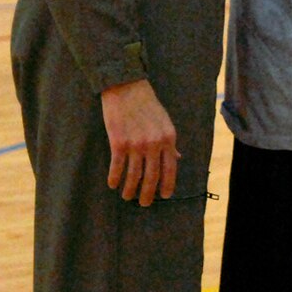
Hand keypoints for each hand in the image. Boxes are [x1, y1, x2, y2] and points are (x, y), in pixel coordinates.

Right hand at [101, 79, 178, 204]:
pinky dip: (115, 178)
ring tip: (127, 196)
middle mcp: (154, 143)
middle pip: (152, 176)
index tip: (165, 196)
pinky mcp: (118, 142)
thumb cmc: (147, 105)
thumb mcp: (165, 122)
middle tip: (145, 204)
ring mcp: (136, 143)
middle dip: (148, 193)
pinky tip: (113, 185)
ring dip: (130, 189)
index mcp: (168, 138)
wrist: (127, 88)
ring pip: (134, 175)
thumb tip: (178, 158)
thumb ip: (171, 142)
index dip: (168, 184)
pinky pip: (117, 167)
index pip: (170, 167)